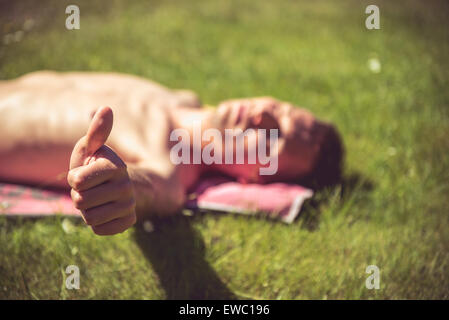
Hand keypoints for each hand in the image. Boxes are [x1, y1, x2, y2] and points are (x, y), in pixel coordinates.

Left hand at [68, 106, 135, 234]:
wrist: (116, 186)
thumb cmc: (96, 164)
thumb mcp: (91, 148)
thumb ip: (96, 131)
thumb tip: (105, 107)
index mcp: (116, 167)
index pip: (78, 181)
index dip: (75, 179)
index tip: (83, 173)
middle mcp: (127, 186)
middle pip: (81, 201)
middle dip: (79, 196)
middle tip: (90, 188)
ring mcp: (129, 205)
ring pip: (89, 218)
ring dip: (87, 210)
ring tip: (96, 199)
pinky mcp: (128, 221)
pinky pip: (100, 229)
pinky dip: (97, 223)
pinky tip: (104, 211)